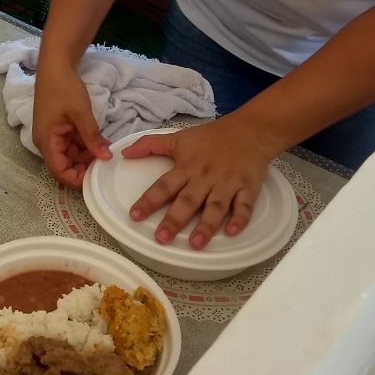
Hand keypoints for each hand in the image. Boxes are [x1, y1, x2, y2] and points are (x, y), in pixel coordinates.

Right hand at [33, 60, 110, 187]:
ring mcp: (52, 135)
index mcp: (46, 141)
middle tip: (106, 162)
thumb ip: (92, 138)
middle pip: (65, 165)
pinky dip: (85, 145)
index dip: (77, 179)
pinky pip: (72, 144)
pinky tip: (100, 142)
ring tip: (106, 149)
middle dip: (85, 166)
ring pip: (71, 155)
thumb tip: (105, 158)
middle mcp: (46, 142)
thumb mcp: (81, 113)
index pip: (59, 172)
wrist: (55, 67)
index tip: (97, 177)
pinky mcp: (59, 129)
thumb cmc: (64, 88)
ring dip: (87, 155)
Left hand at [124, 118, 273, 247]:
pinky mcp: (247, 188)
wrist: (249, 130)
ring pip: (215, 207)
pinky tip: (232, 232)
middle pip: (188, 201)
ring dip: (206, 225)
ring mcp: (227, 184)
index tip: (134, 215)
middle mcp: (205, 178)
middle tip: (162, 238)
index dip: (148, 201)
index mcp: (186, 167)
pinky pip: (244, 205)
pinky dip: (240, 219)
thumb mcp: (178, 138)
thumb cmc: (211, 137)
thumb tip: (125, 152)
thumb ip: (150, 145)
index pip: (163, 186)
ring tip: (195, 244)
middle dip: (174, 220)